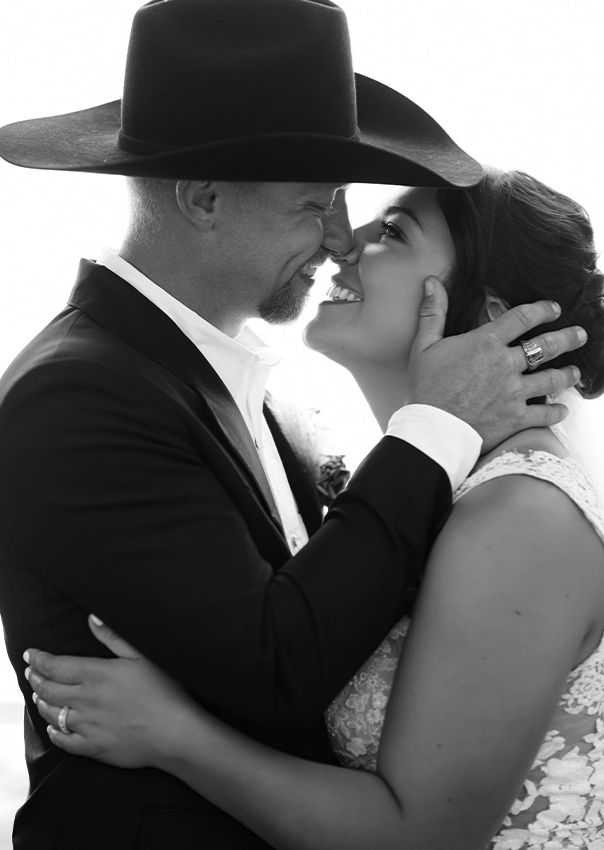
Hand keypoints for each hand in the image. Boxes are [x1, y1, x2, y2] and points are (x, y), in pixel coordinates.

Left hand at [24, 615, 193, 768]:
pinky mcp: (93, 747)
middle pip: (48, 689)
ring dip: (42, 703)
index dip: (39, 659)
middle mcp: (85, 700)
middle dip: (35, 679)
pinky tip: (54, 727)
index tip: (30, 654)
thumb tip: (91, 618)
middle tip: (31, 673)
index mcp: (96, 674)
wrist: (174, 732)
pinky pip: (64, 742)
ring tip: (39, 696)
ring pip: (52, 714)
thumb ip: (112, 636)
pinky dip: (54, 733)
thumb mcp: (141, 655)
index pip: (55, 666)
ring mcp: (87, 726)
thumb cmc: (164, 690)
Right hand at [409, 278, 585, 451]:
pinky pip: (545, 414)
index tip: (554, 308)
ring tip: (575, 372)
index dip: (543, 309)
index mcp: (486, 342)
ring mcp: (514, 392)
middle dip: (567, 337)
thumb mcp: (424, 346)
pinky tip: (562, 409)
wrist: (432, 429)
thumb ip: (433, 312)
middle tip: (580, 334)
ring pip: (552, 379)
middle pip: (547, 345)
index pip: (522, 317)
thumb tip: (432, 282)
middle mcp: (505, 364)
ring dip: (567, 374)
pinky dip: (556, 412)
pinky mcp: (516, 418)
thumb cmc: (425, 388)